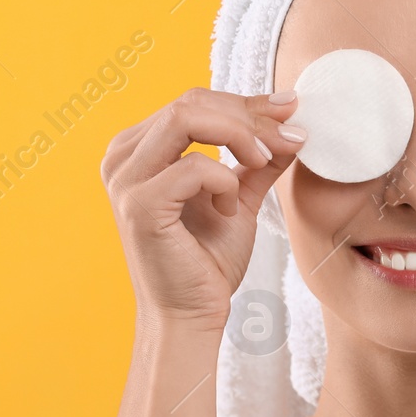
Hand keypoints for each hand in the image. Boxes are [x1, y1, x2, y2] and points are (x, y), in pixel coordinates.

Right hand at [99, 89, 305, 328]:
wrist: (192, 315)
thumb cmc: (208, 260)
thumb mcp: (240, 195)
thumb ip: (259, 158)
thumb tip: (291, 121)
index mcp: (140, 148)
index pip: (195, 101)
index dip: (247, 102)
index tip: (291, 110)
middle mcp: (124, 157)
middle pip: (191, 101)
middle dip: (249, 115)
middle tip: (288, 137)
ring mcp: (126, 179)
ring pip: (186, 117)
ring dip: (239, 135)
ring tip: (263, 162)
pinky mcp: (139, 205)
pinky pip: (193, 165)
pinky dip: (224, 180)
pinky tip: (230, 209)